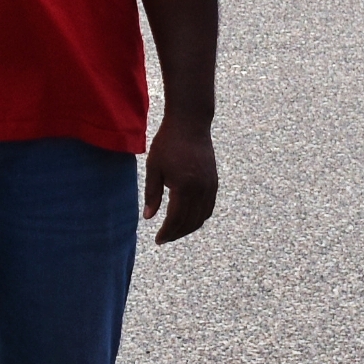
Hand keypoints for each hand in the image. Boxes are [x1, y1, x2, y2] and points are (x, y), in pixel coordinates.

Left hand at [142, 116, 218, 243]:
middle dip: (176, 234)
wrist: (191, 123)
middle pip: (190, 222)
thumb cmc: (168, 143)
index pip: (176, 219)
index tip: (158, 240)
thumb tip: (149, 218)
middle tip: (164, 238)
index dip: (167, 232)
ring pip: (202, 217)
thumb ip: (152, 194)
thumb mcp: (154, 167)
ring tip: (174, 231)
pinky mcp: (214, 182)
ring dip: (188, 228)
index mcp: (184, 186)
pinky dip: (199, 218)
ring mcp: (210, 186)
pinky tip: (188, 219)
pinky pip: (209, 207)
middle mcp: (201, 189)